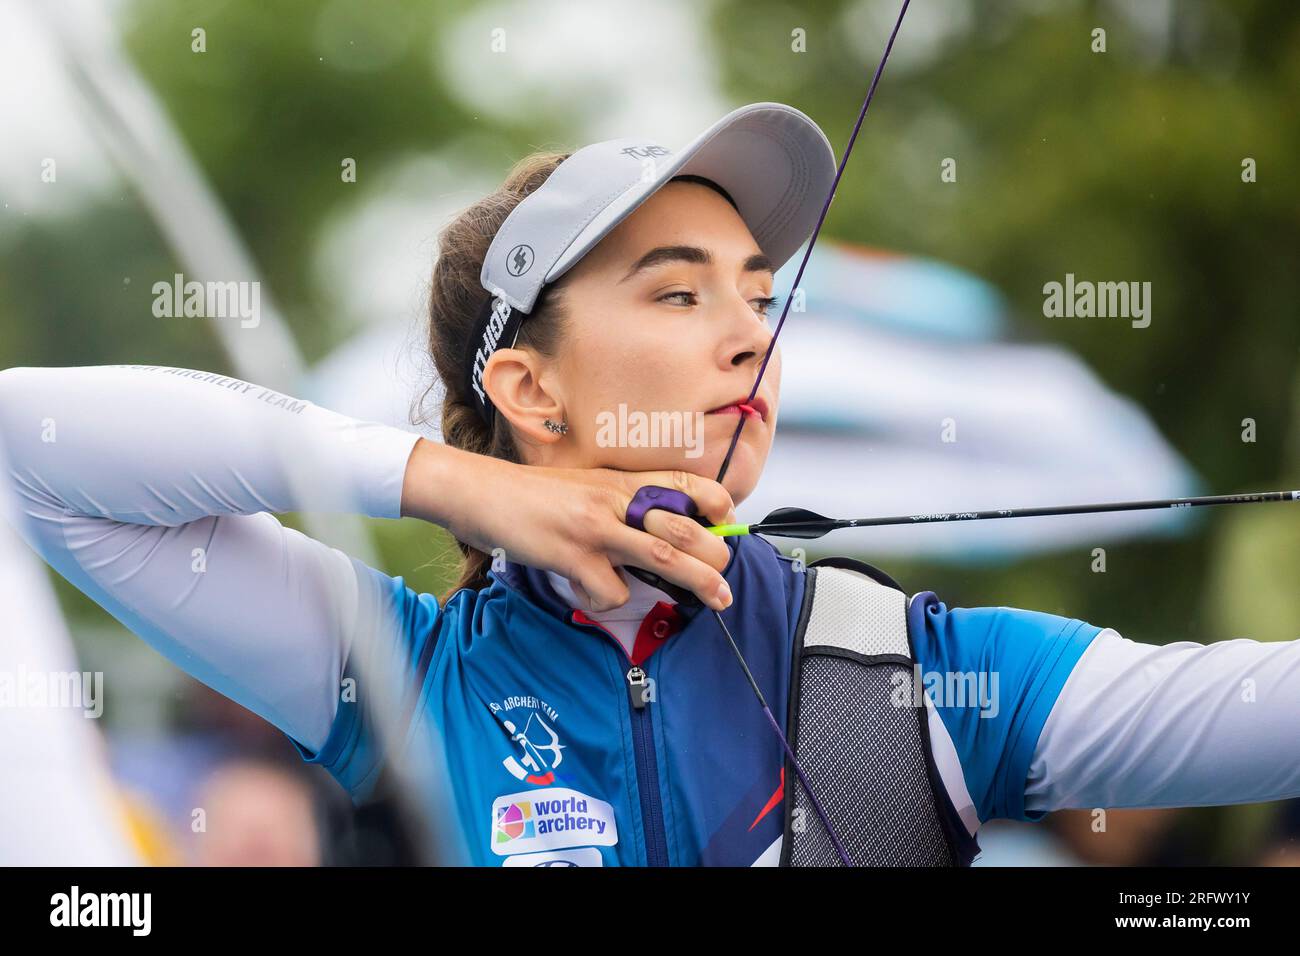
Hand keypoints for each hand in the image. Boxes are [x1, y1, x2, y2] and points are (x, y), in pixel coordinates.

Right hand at [402, 440, 736, 610]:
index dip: (714, 501)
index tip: (728, 521)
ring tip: (719, 598)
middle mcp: (614, 500)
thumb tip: (657, 531)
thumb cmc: (533, 496)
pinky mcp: (573, 556)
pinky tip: (592, 593)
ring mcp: (595, 528)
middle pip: (682, 526)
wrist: (480, 491)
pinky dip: (610, 601)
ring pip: (662, 556)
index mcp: (619, 481)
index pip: (681, 483)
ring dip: (698, 580)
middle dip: (715, 553)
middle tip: (727, 574)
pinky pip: (610, 591)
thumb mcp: (586, 486)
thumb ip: (620, 503)